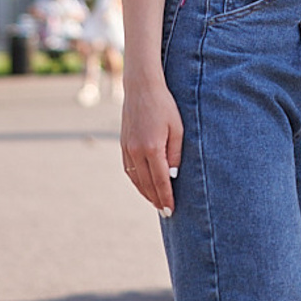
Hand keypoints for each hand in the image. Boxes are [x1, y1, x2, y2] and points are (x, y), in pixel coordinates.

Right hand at [120, 78, 184, 216]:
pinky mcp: (123, 145)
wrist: (141, 88)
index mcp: (152, 148)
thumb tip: (173, 175)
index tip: (171, 210)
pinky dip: (136, 181)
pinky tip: (144, 186)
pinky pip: (128, 170)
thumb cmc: (165, 106)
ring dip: (145, 193)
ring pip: (135, 179)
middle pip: (147, 184)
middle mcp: (137, 151)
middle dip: (156, 199)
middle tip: (165, 212)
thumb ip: (176, 153)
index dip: (166, 197)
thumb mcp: (178, 128)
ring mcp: (127, 149)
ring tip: (156, 202)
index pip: (160, 181)